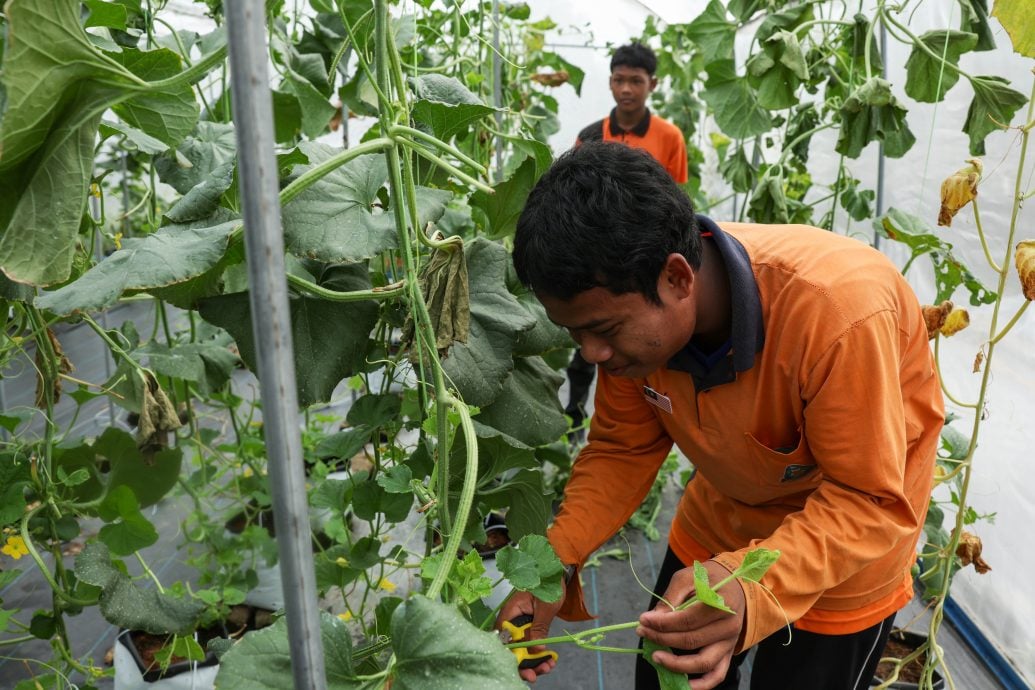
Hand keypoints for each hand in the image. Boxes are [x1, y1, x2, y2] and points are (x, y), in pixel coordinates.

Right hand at [496, 588, 565, 682]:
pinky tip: (549, 660)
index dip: (509, 653)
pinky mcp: (529, 627)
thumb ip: (539, 628)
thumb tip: (536, 650)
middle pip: (511, 646)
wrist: (557, 575)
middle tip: (534, 675)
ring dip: (533, 661)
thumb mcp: (545, 608)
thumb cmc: (549, 585)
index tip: (520, 666)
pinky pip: (530, 643)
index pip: (503, 636)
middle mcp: (513, 619)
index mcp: (511, 611)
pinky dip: (538, 654)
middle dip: (522, 662)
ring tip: (547, 667)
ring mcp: (521, 625)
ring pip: (522, 648)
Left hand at [636, 560, 744, 689]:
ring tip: (655, 656)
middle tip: (642, 632)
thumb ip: (671, 597)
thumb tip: (653, 618)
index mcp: (721, 603)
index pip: (687, 620)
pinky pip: (717, 675)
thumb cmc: (709, 579)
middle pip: (691, 641)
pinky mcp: (728, 653)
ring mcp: (730, 643)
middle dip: (661, 638)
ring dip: (676, 664)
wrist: (735, 585)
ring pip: (703, 662)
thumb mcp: (688, 577)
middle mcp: (729, 626)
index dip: (663, 623)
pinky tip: (681, 684)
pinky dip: (700, 685)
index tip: (643, 620)